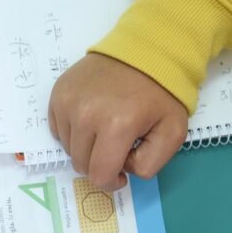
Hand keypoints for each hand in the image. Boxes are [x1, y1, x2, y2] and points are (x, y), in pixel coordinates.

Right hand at [48, 53, 188, 190]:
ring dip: (86, 147)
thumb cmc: (160, 93)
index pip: (99, 175)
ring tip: (104, 129)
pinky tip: (91, 118)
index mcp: (117, 126)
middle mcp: (85, 116)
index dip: (111, 182)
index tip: (121, 174)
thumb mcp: (173, 132)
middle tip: (117, 147)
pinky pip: (59, 130)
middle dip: (99, 163)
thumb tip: (123, 170)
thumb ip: (151, 163)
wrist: (144, 50)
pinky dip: (74, 132)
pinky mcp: (58, 94)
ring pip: (69, 148)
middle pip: (81, 164)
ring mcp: (68, 104)